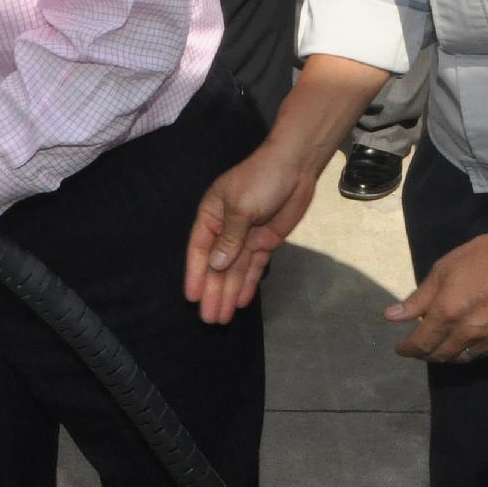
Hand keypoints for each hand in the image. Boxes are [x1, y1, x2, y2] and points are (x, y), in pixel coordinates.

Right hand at [185, 139, 318, 322]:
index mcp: (212, 216)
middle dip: (214, 292)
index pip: (200, 250)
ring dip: (229, 293)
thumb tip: (215, 265)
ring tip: (223, 318)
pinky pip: (254, 267)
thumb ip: (229, 238)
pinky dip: (249, 284)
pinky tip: (242, 302)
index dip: (196, 274)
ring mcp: (246, 237)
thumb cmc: (260, 179)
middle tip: (209, 319)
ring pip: (235, 271)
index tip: (192, 297)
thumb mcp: (241, 207)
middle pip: (217, 266)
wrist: (294, 167)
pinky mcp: (265, 242)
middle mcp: (226, 230)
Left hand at [385, 227, 487, 363]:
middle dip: (424, 354)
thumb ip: (417, 299)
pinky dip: (467, 351)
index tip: (400, 348)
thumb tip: (391, 317)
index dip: (407, 349)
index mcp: (448, 313)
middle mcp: (468, 333)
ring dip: (446, 355)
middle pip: (440, 355)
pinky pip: (482, 355)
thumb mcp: (442, 271)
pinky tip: (464, 341)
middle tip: (417, 347)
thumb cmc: (480, 258)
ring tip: (438, 345)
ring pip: (461, 358)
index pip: (421, 343)